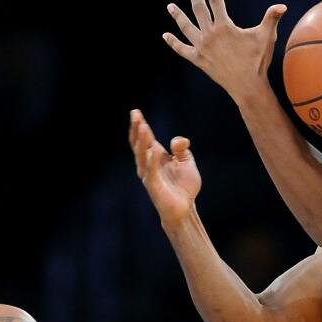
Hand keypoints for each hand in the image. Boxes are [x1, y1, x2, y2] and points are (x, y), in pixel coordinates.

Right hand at [129, 109, 200, 226]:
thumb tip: (178, 140)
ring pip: (142, 156)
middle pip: (139, 144)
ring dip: (143, 142)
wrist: (185, 209)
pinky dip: (152, 160)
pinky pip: (151, 171)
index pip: (145, 139)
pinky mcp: (154, 186)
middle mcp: (148, 165)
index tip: (135, 112)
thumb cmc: (184, 187)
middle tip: (135, 115)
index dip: (140, 125)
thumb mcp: (186, 162)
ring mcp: (149, 175)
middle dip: (137, 130)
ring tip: (143, 127)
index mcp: (156, 157)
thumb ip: (182, 149)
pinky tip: (154, 149)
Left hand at [163, 0, 286, 101]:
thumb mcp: (266, 37)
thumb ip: (271, 18)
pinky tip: (165, 36)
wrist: (246, 86)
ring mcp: (202, 47)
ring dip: (177, 15)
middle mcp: (210, 34)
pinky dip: (173, 43)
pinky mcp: (198, 60)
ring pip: (186, 27)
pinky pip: (182, 50)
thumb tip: (282, 5)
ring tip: (169, 6)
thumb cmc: (257, 61)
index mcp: (224, 26)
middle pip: (198, 8)